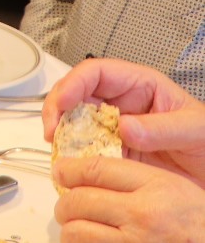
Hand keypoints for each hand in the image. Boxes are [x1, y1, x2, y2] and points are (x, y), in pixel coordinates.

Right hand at [44, 58, 204, 183]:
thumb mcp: (196, 130)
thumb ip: (164, 128)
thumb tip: (124, 127)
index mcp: (139, 86)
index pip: (96, 73)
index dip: (73, 83)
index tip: (63, 102)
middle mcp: (121, 105)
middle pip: (75, 95)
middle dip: (57, 110)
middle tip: (52, 132)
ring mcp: (113, 131)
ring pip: (73, 124)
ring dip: (61, 136)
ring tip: (61, 153)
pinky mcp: (112, 156)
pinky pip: (84, 153)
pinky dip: (73, 160)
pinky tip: (73, 169)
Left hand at [55, 155, 204, 242]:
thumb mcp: (183, 196)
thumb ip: (142, 184)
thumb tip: (95, 178)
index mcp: (158, 188)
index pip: (97, 169)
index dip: (69, 169)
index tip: (60, 173)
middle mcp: (143, 215)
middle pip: (76, 201)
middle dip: (66, 208)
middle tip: (70, 215)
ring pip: (73, 236)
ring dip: (72, 242)